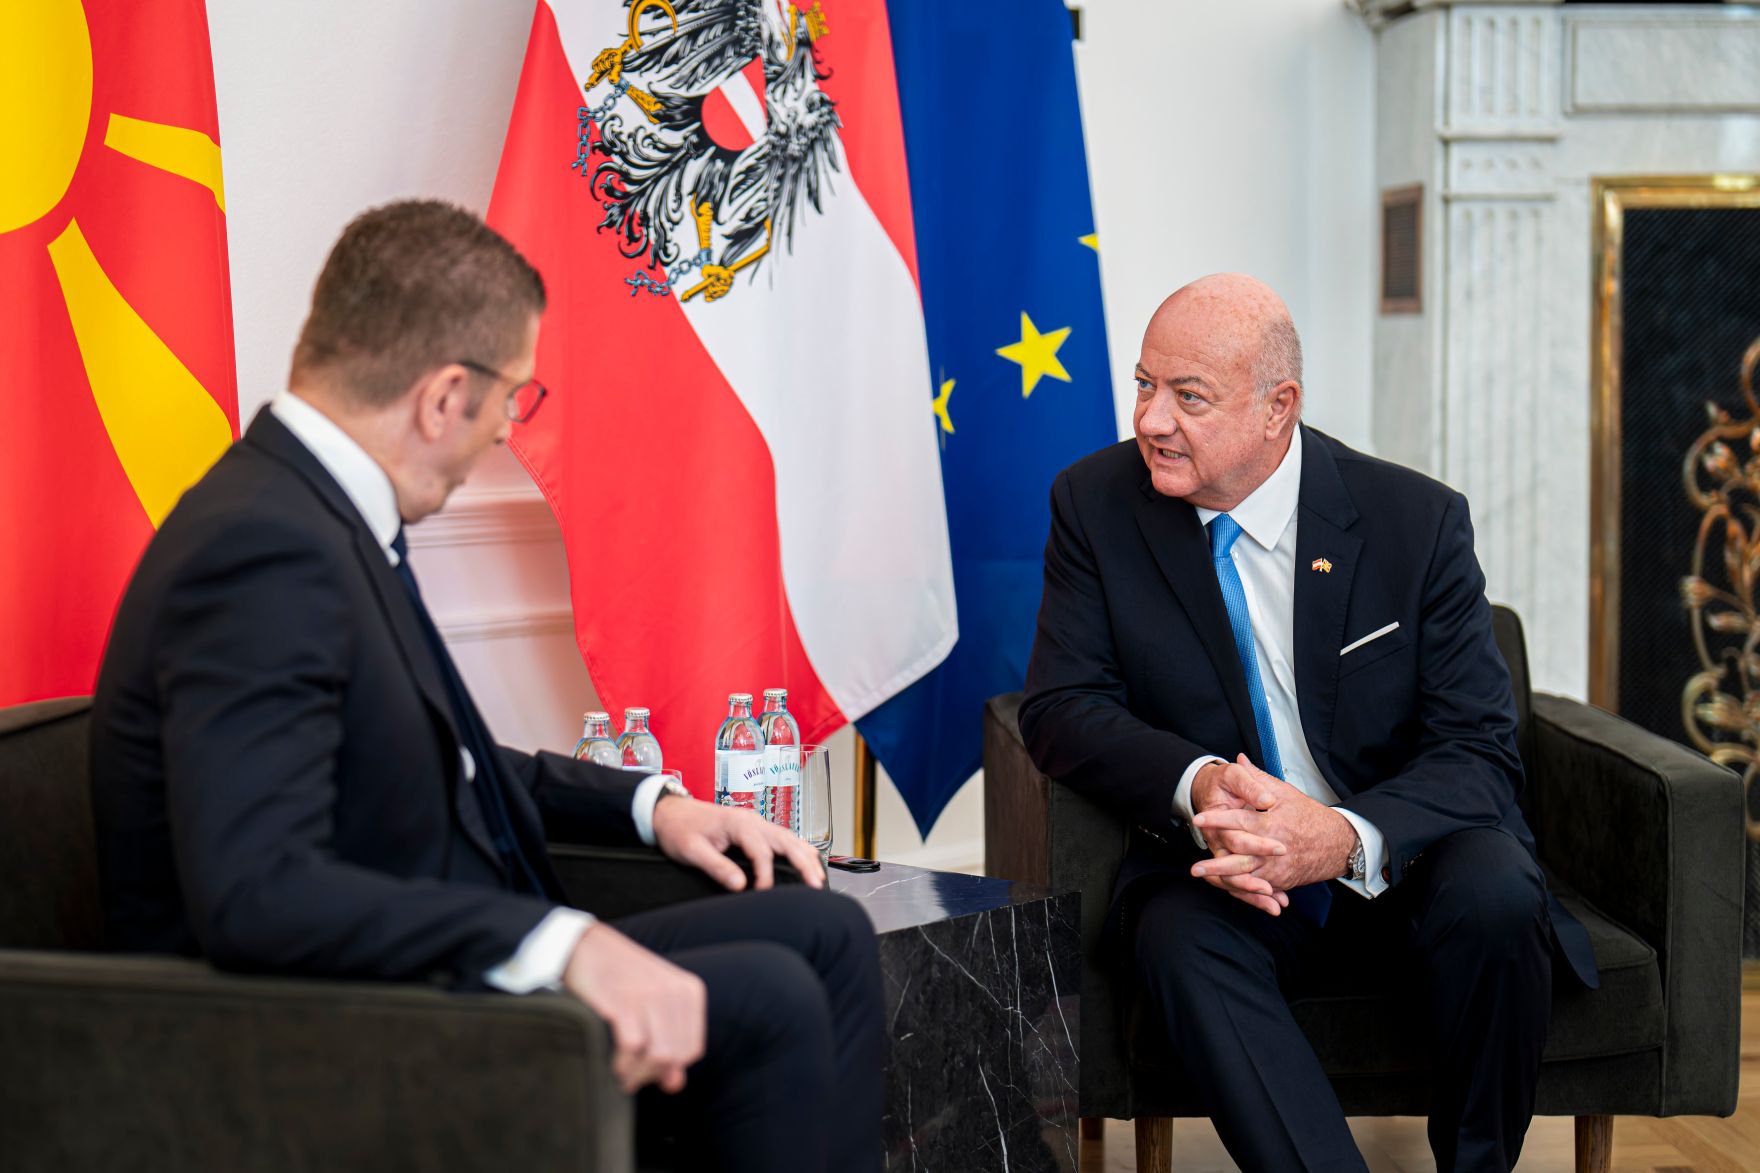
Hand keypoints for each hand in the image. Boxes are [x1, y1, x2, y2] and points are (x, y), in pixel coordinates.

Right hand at [564, 922, 704, 1093]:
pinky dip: (621, 1063)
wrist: (583, 947)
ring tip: (619, 1071)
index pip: (691, 1050)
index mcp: (689, 992)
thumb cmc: (618, 978)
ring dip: (636, 1073)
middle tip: (627, 1076)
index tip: (643, 1069)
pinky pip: (633, 1049)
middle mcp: (676, 992)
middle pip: (675, 1057)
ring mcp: (651, 996)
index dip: (667, 1068)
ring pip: (658, 1057)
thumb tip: (675, 1084)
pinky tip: (609, 1060)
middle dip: (649, 1074)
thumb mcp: (652, 1004)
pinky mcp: (624, 1002)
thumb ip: (668, 1042)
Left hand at [651, 793, 825, 891]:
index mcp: (738, 823)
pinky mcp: (754, 828)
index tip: (763, 892)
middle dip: (803, 863)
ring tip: (818, 877)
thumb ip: (717, 867)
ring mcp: (755, 822)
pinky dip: (798, 849)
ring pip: (789, 838)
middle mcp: (752, 820)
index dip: (766, 874)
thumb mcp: (691, 851)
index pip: (761, 850)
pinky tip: (807, 860)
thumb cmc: (679, 829)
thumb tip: (740, 886)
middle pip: (785, 841)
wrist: (669, 811)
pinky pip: (782, 837)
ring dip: (805, 856)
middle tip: (815, 885)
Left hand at [1192, 755, 1356, 892]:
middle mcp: (1273, 848)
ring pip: (1247, 877)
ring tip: (1202, 877)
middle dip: (1215, 864)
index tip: (1199, 819)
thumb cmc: (1310, 816)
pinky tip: (1222, 887)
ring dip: (1223, 879)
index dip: (1218, 820)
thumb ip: (1258, 779)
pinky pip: (1259, 888)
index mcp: (1272, 824)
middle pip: (1240, 858)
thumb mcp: (1286, 792)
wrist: (1339, 843)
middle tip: (1194, 867)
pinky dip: (1242, 889)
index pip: (1240, 822)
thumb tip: (1239, 759)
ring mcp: (1278, 868)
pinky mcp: (1282, 880)